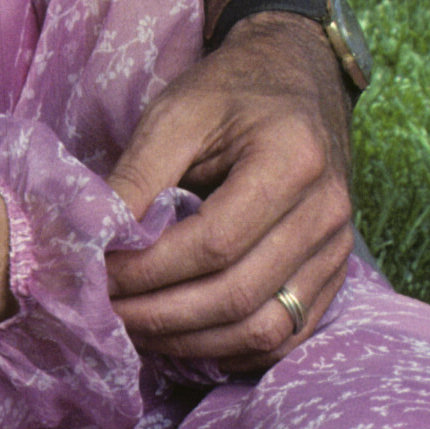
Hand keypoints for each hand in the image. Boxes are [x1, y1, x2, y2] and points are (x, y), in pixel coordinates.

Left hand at [104, 11, 354, 372]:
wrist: (298, 79)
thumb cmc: (231, 91)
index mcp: (292, 161)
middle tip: (105, 314)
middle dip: (160, 316)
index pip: (214, 244)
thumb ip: (136, 177)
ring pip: (264, 328)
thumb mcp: (176, 114)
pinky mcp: (332, 272)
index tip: (97, 277)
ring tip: (135, 330)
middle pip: (238, 295)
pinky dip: (231, 349)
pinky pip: (286, 334)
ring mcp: (336, 249)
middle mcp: (327, 212)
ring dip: (191, 342)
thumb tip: (92, 240)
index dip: (149, 271)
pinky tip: (182, 337)